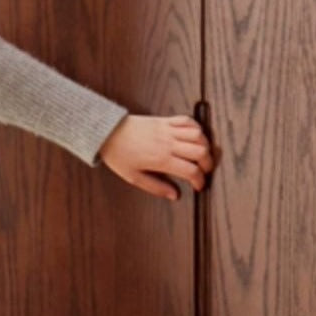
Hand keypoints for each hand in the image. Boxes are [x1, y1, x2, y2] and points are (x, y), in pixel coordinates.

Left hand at [99, 114, 215, 200]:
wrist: (108, 132)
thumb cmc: (119, 155)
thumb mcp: (134, 178)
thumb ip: (156, 187)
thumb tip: (175, 195)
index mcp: (161, 160)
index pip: (191, 170)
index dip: (200, 180)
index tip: (199, 185)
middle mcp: (168, 143)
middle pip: (200, 151)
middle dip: (208, 163)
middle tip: (205, 171)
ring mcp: (167, 130)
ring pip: (198, 134)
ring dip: (205, 145)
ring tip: (202, 154)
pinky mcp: (165, 120)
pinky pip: (187, 120)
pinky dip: (196, 127)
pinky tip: (195, 136)